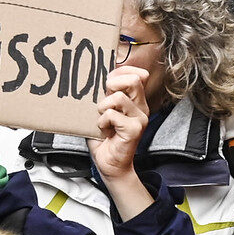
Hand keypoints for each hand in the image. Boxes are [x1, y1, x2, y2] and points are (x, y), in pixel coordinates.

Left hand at [90, 64, 153, 220]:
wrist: (109, 163)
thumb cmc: (103, 136)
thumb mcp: (102, 109)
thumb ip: (104, 94)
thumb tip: (93, 73)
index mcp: (135, 100)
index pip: (137, 74)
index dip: (120, 71)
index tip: (106, 80)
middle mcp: (141, 107)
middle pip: (133, 79)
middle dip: (112, 84)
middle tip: (102, 100)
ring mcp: (140, 118)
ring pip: (119, 97)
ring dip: (102, 107)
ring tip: (102, 119)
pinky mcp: (135, 129)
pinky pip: (112, 115)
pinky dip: (102, 121)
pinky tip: (104, 130)